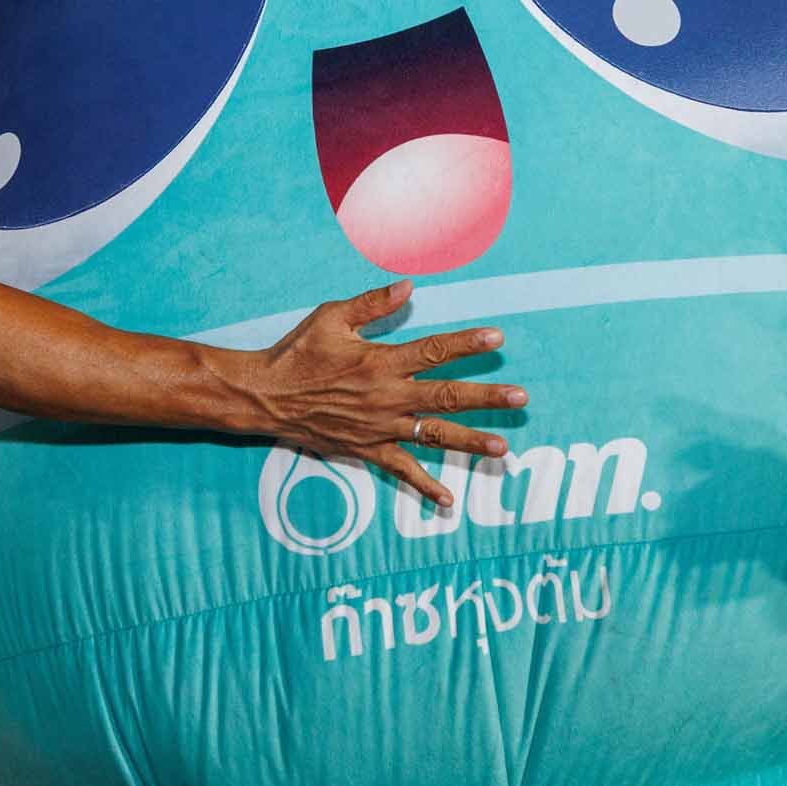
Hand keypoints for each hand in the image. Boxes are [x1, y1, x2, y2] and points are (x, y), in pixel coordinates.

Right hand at [248, 280, 527, 509]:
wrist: (265, 396)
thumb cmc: (298, 352)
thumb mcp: (332, 317)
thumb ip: (373, 303)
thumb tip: (409, 286)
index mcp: (381, 362)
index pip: (433, 350)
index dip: (467, 343)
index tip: (497, 337)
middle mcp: (386, 397)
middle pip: (446, 397)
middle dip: (486, 398)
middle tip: (521, 398)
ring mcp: (379, 427)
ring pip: (433, 436)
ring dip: (470, 442)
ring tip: (503, 449)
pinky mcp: (367, 449)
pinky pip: (401, 470)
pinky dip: (424, 485)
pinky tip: (449, 499)